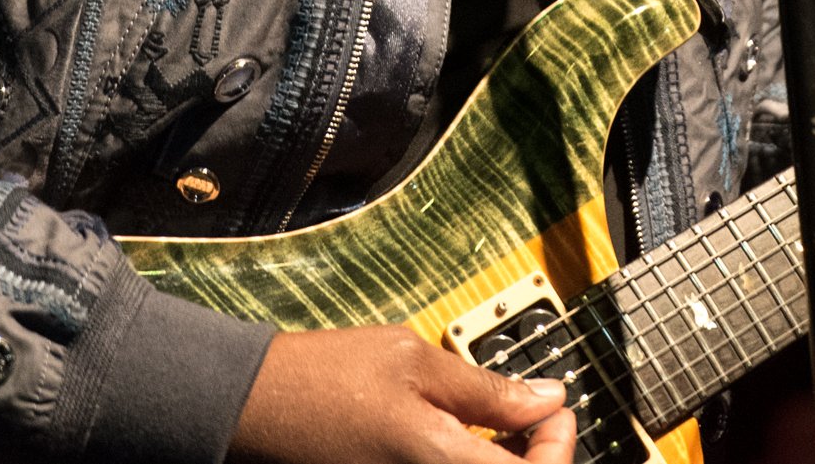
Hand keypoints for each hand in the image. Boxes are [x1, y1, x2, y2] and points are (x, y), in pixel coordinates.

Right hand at [229, 325, 575, 463]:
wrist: (254, 409)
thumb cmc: (323, 380)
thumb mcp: (414, 361)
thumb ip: (487, 387)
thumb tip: (545, 398)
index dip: (560, 445)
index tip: (557, 409)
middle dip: (536, 457)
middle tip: (534, 416)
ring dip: (501, 463)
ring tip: (497, 423)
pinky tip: (462, 438)